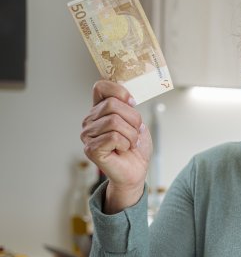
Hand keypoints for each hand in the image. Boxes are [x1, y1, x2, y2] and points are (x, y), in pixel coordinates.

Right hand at [80, 81, 152, 212]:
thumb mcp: (136, 121)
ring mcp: (88, 135)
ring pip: (114, 121)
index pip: (101, 86)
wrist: (136, 170)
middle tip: (135, 132)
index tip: (132, 103)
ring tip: (130, 143)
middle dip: (133, 119)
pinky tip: (123, 150)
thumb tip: (128, 97)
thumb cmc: (135, 147)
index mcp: (99, 110)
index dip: (119, 91)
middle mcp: (90, 120)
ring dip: (131, 134)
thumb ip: (128, 106)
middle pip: (113, 104)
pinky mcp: (91, 149)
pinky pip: (114, 137)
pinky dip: (126, 144)